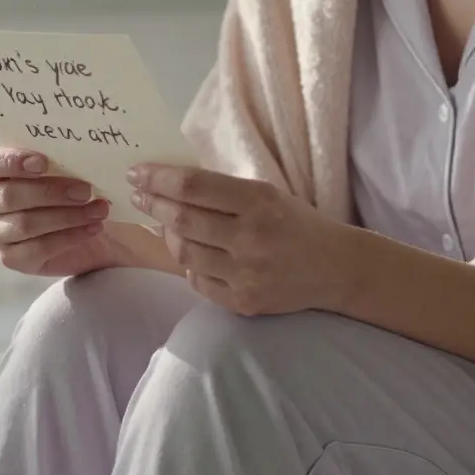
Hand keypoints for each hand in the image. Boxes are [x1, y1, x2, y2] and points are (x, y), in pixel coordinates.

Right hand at [0, 147, 129, 276]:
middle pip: (8, 196)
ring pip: (24, 224)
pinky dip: (68, 238)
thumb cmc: (84, 192)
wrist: (104, 233)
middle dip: (50, 192)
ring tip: (98, 211)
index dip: (11, 161)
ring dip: (66, 216)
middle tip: (85, 191)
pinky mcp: (13, 258)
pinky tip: (92, 229)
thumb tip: (92, 152)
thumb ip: (75, 157)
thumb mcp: (82, 169)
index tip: (43, 162)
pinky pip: (36, 249)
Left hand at [126, 164, 356, 315]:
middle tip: (140, 194)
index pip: (193, 186)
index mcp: (259, 201)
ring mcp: (246, 273)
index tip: (137, 172)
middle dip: (153, 203)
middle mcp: (251, 238)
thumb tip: (170, 184)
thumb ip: (224, 191)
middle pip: (182, 219)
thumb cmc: (297, 224)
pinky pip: (198, 281)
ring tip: (166, 223)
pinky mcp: (244, 301)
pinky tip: (194, 253)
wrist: (336, 269)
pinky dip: (190, 265)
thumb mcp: (268, 194)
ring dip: (168, 235)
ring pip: (185, 253)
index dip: (158, 178)